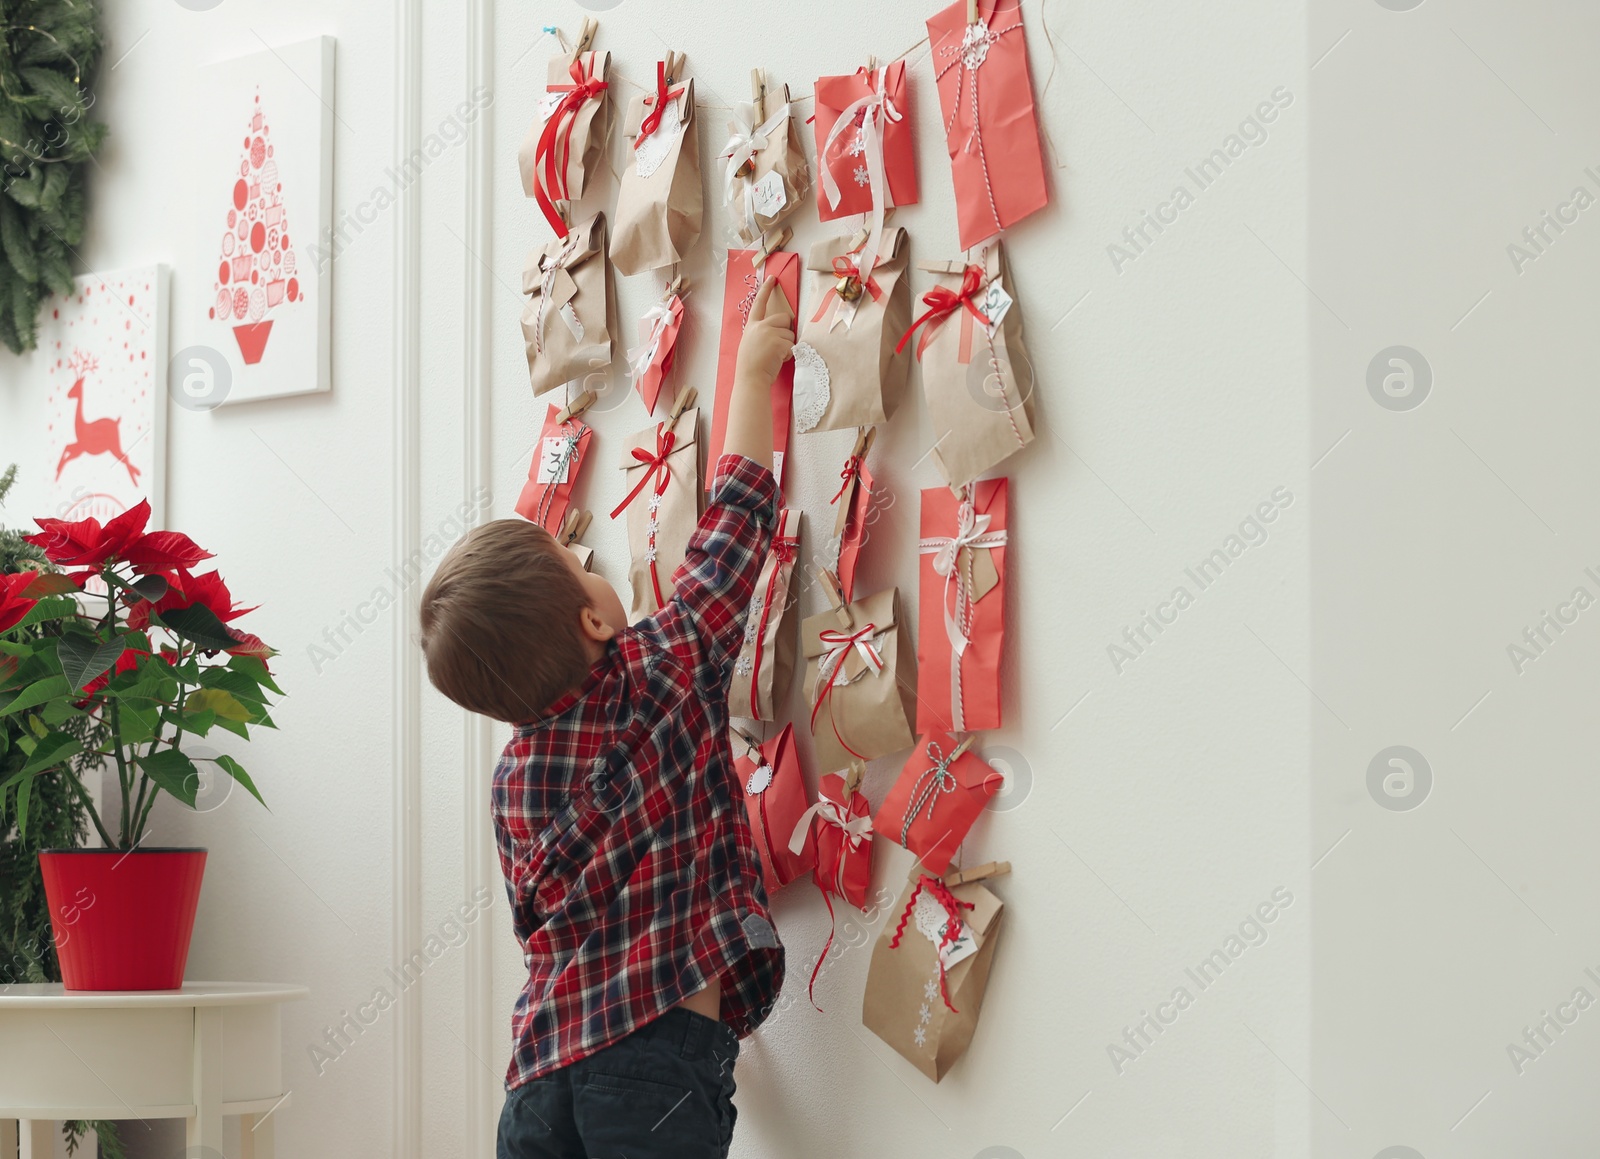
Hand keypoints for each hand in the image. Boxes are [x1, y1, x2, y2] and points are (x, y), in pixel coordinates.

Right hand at [733, 277, 794, 395]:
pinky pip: (792, 344)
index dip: (766, 290)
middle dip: (786, 330)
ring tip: (775, 355)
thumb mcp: (751, 343)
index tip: (772, 279)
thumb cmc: (751, 365)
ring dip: (787, 345)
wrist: (750, 378)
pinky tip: (778, 360)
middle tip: (778, 345)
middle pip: (784, 318)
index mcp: (752, 326)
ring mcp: (769, 333)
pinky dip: (788, 353)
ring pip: (790, 333)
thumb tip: (780, 329)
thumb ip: (762, 332)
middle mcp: (760, 326)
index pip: (759, 303)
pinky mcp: (778, 342)